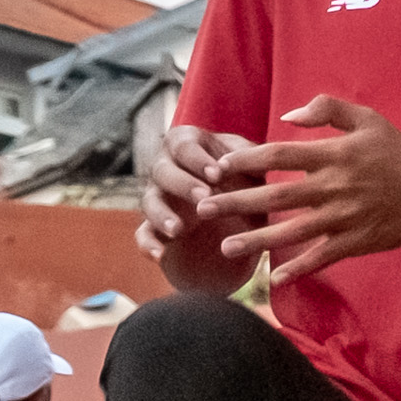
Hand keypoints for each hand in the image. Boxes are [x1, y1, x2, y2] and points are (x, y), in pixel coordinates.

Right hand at [141, 124, 273, 295]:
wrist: (239, 223)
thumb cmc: (247, 182)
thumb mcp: (254, 171)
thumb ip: (254, 162)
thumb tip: (257, 161)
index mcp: (189, 147)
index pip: (183, 144)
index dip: (197, 158)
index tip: (217, 174)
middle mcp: (167, 168)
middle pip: (162, 170)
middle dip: (183, 184)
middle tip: (205, 197)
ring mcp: (159, 199)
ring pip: (149, 202)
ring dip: (161, 214)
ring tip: (178, 229)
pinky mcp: (155, 229)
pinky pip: (143, 236)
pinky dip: (148, 245)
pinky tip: (160, 255)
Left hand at [208, 96, 400, 286]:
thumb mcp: (368, 118)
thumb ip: (327, 109)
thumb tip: (287, 117)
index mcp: (334, 155)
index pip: (279, 156)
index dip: (245, 161)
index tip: (217, 167)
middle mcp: (335, 187)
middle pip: (275, 196)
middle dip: (236, 203)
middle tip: (202, 209)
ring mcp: (346, 218)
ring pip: (292, 231)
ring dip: (257, 241)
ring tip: (226, 247)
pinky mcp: (358, 241)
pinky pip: (321, 257)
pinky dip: (298, 268)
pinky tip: (274, 278)